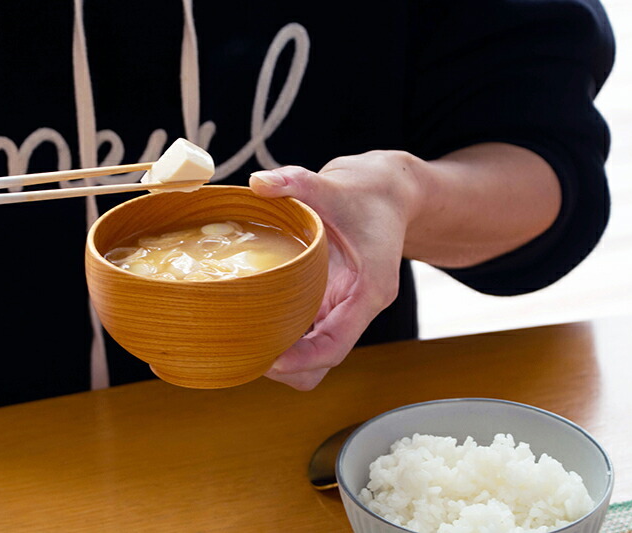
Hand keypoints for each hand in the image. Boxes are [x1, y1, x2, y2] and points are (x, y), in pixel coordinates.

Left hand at [250, 151, 420, 389]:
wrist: (387, 194)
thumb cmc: (366, 193)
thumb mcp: (332, 184)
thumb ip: (297, 181)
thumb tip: (259, 182)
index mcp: (369, 290)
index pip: (337, 344)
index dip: (304, 360)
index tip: (271, 363)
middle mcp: (357, 307)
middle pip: (324, 360)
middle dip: (289, 366)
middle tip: (247, 353)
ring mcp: (343, 308)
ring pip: (315, 354)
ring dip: (284, 355)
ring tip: (244, 342)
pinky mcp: (330, 303)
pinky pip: (307, 334)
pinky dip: (283, 336)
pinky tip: (252, 322)